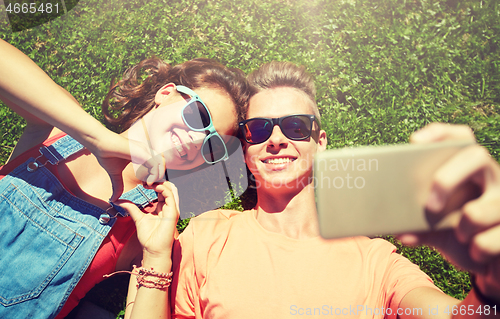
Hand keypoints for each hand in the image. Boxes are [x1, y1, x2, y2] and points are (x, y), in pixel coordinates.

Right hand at [90, 132, 165, 200]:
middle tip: (148, 186)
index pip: (156, 164)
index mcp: (141, 154)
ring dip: (157, 177)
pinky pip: (155, 164)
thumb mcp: (114, 174)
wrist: (99, 144)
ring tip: (148, 185)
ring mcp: (145, 150)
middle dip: (158, 177)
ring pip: (161, 164)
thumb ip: (118, 185)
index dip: (154, 176)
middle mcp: (145, 151)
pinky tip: (147, 183)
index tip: (145, 185)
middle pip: (161, 164)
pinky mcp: (142, 152)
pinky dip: (154, 175)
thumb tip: (113, 199)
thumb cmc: (106, 155)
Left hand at [118, 182, 179, 259]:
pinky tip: (155, 187)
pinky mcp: (173, 213)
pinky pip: (171, 197)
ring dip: (162, 183)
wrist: (153, 249)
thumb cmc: (148, 237)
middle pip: (167, 188)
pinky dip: (164, 189)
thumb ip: (131, 208)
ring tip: (151, 181)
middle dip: (158, 181)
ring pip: (171, 190)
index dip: (154, 184)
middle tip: (147, 177)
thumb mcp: (138, 218)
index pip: (161, 191)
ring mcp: (172, 209)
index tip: (143, 182)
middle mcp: (168, 207)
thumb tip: (118, 201)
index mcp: (162, 208)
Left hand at [399, 123, 499, 300]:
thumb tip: (401, 232)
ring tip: (461, 236)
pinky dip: (477, 250)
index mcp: (471, 170)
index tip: (415, 141)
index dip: (440, 133)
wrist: (492, 265)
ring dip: (463, 228)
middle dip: (447, 178)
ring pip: (480, 209)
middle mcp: (493, 177)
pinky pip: (489, 240)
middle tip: (429, 205)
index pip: (461, 137)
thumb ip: (420, 228)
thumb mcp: (438, 231)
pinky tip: (478, 252)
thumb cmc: (462, 238)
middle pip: (476, 156)